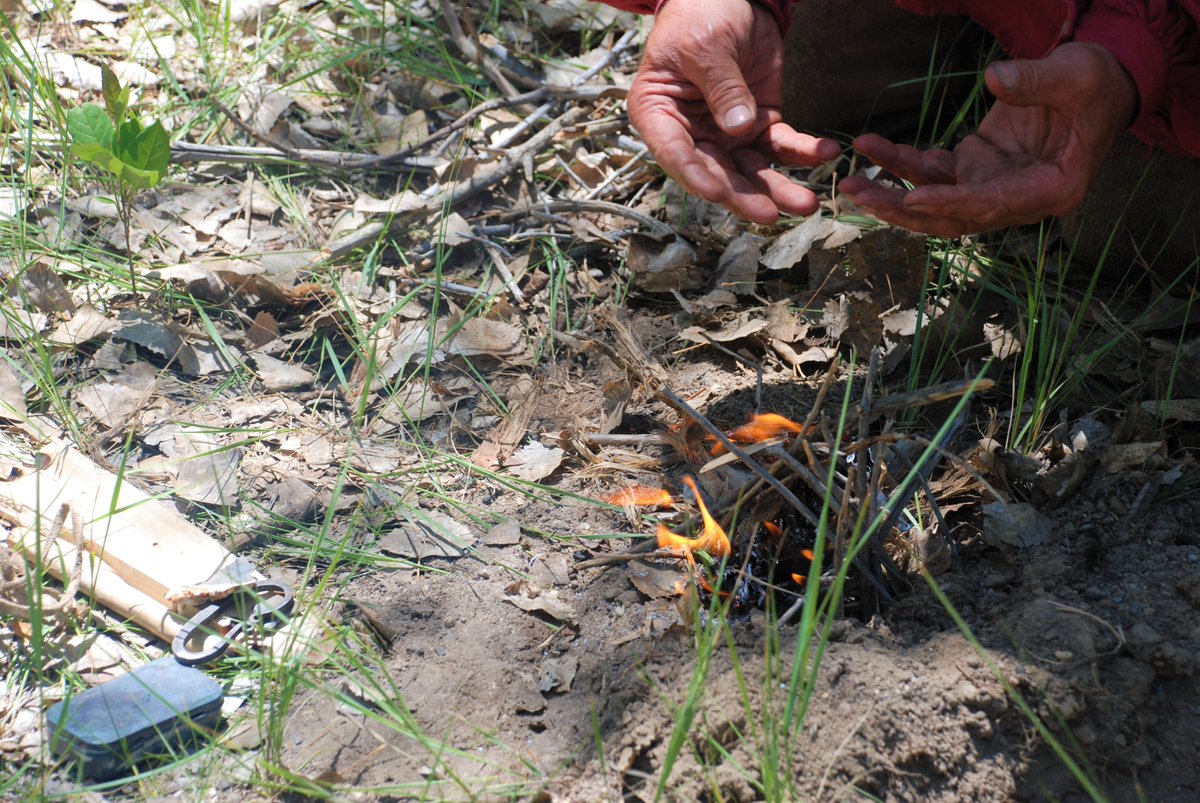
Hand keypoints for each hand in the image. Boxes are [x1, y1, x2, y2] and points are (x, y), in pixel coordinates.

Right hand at [626, 0, 840, 223]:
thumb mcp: (707, 48)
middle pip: (717, 172)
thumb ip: (722, 87)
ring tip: (807, 203)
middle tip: (769, 214)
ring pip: (752, 170)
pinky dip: (804, 151)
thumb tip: (739, 129)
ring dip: (780, 188)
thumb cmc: (701, 16)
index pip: (675, 154)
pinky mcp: (759, 124)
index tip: (718, 194)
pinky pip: (782, 145)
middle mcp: (692, 133)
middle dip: (745, 195)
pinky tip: (825, 153)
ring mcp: (726, 133)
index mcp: (659, 114)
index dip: (696, 177)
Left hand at [838, 42, 1137, 237]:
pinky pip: (932, 172)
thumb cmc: (1094, 82)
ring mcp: (992, 185)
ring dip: (892, 193)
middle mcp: (1018, 198)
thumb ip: (1036, 81)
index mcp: (1052, 189)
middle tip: (859, 195)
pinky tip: (872, 148)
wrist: (1097, 84)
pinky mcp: (975, 168)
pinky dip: (901, 162)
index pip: (993, 206)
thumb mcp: (1075, 74)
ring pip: (935, 202)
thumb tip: (996, 78)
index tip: (913, 199)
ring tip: (851, 180)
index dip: (952, 205)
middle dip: (903, 210)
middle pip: (952, 218)